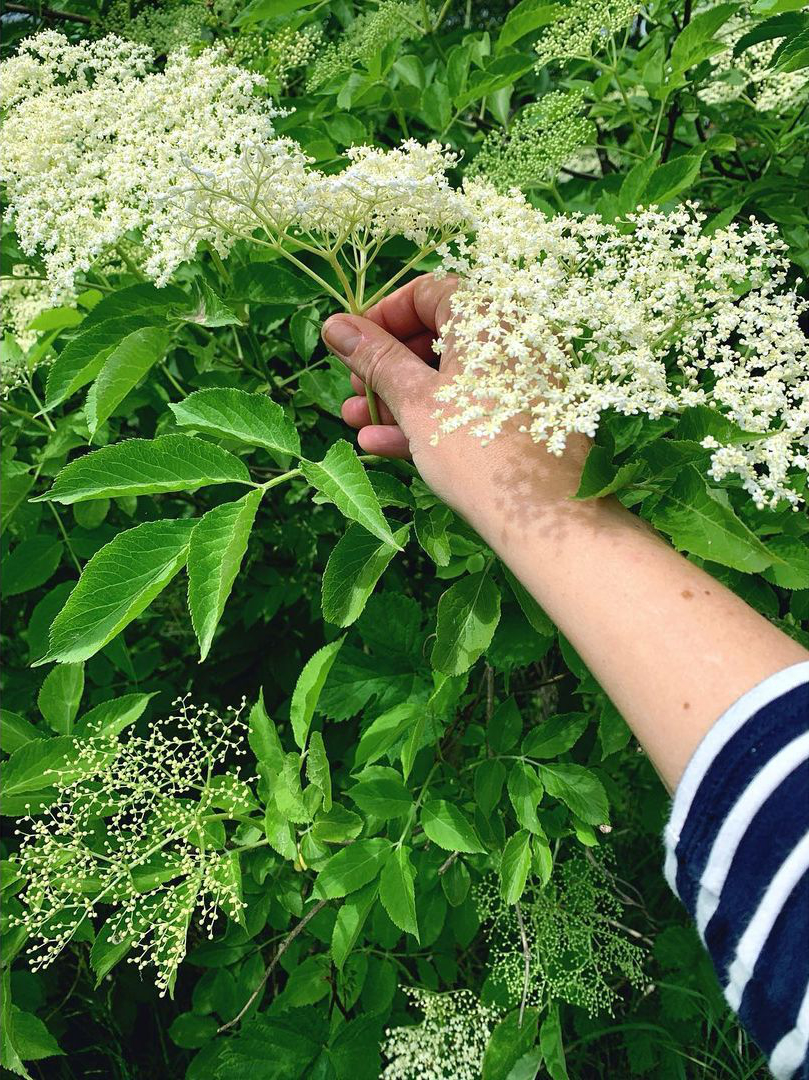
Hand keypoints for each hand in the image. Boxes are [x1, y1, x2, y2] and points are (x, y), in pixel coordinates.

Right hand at [321, 273, 591, 539]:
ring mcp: (521, 381)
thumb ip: (375, 358)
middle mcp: (512, 339)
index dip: (382, 317)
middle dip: (386, 367)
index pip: (427, 293)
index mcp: (489, 317)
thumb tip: (334, 325)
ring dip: (398, 399)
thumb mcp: (415, 401)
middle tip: (355, 391)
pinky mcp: (524, 419)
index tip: (351, 346)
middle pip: (436, 337)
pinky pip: (471, 407)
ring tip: (357, 422)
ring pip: (449, 378)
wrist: (544, 518)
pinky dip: (429, 420)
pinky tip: (384, 446)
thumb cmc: (478, 450)